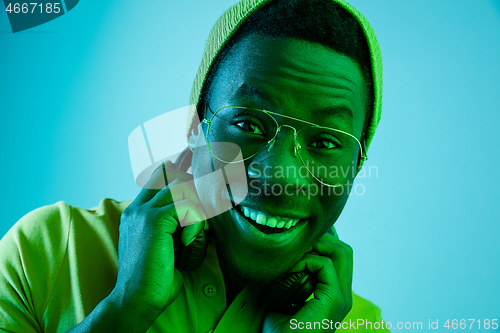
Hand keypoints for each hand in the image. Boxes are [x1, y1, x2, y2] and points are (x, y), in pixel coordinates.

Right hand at [111, 162, 206, 323]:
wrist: (137, 298)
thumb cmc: (155, 277)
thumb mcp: (165, 245)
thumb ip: (174, 224)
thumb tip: (199, 209)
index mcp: (136, 212)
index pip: (157, 175)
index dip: (177, 169)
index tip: (192, 165)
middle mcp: (138, 208)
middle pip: (173, 177)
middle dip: (194, 192)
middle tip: (200, 217)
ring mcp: (144, 212)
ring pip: (183, 190)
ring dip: (196, 212)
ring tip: (191, 237)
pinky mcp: (154, 221)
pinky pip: (188, 207)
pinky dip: (195, 224)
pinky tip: (186, 243)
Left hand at [263, 230, 352, 331]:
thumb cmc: (279, 330)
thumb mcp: (285, 296)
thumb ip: (291, 276)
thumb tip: (285, 256)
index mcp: (334, 294)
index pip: (339, 256)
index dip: (322, 242)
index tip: (299, 240)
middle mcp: (342, 295)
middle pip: (344, 251)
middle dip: (322, 238)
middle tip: (299, 242)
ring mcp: (341, 298)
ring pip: (342, 252)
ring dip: (317, 245)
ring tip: (296, 253)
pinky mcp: (334, 300)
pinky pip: (326, 265)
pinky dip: (307, 259)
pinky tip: (292, 267)